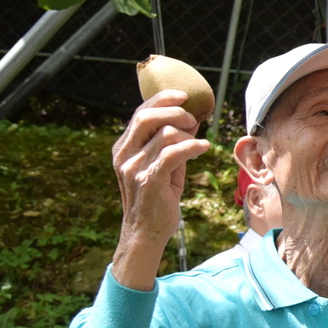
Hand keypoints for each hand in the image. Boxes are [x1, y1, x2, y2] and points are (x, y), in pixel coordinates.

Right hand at [110, 91, 209, 286]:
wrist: (146, 232)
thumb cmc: (157, 196)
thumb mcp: (161, 164)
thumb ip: (171, 141)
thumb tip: (192, 117)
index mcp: (124, 147)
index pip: (140, 113)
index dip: (162, 99)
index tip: (184, 95)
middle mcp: (125, 155)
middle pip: (148, 117)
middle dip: (176, 112)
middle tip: (193, 119)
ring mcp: (134, 167)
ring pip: (165, 135)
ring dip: (189, 136)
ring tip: (198, 145)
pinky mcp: (149, 180)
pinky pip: (173, 153)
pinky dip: (193, 147)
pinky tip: (204, 148)